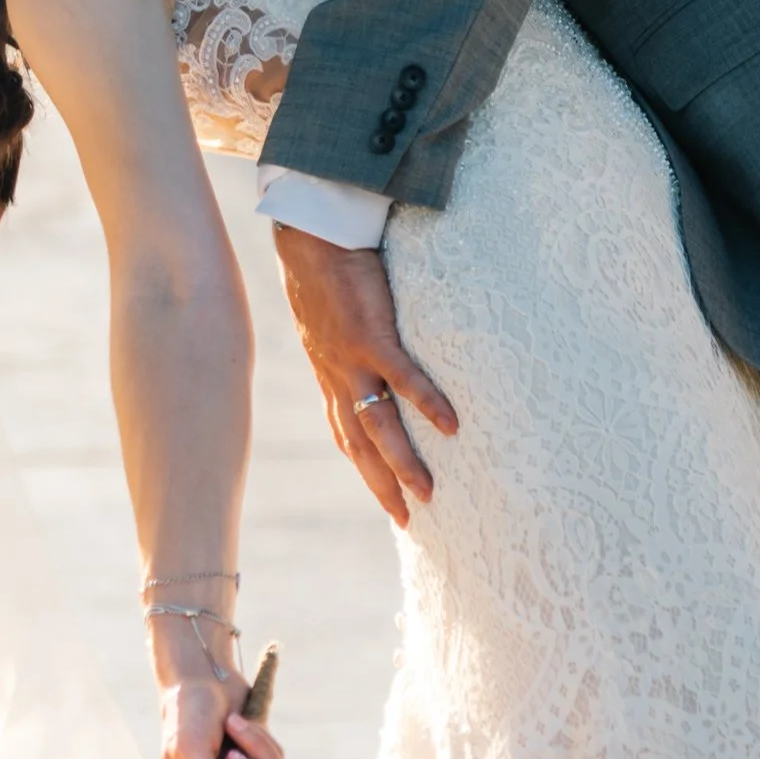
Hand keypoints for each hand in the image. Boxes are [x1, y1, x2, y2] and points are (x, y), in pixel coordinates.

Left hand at [271, 224, 457, 527]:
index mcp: (330, 375)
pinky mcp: (371, 334)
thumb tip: (367, 352)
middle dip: (381, 485)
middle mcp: (337, 377)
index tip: (386, 496)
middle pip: (361, 444)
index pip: (347, 433)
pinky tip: (451, 426)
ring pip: (378, 424)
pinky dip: (426, 403)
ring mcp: (352, 359)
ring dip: (402, 461)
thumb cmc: (325, 273)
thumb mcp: (329, 320)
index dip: (365, 467)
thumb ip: (347, 344)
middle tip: (408, 520)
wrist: (308, 238)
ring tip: (427, 492)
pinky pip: (402, 377)